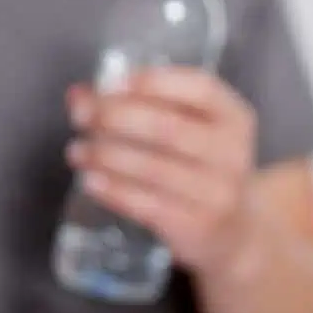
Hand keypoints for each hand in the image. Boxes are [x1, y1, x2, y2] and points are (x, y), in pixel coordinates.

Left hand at [65, 67, 259, 275]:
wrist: (235, 230)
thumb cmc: (200, 165)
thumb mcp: (187, 128)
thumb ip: (139, 105)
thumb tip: (78, 95)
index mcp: (233, 117)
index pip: (201, 88)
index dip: (155, 82)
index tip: (111, 83)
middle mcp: (231, 152)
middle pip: (169, 128)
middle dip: (116, 117)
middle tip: (81, 116)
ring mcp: (217, 192)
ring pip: (153, 168)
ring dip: (106, 156)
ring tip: (76, 150)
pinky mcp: (196, 225)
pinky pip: (146, 204)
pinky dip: (113, 190)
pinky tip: (90, 180)